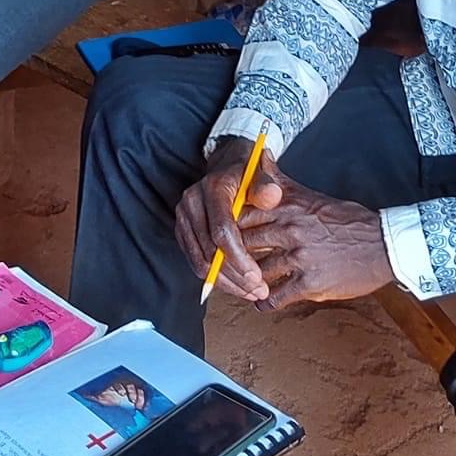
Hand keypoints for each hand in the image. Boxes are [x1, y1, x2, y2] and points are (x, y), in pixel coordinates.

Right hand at [174, 138, 283, 302]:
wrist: (228, 163)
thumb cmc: (249, 170)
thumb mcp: (262, 172)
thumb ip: (267, 185)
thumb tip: (272, 196)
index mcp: (213, 188)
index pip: (221, 231)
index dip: (238, 258)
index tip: (256, 277)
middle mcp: (192, 202)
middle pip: (209, 251)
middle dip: (235, 277)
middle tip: (259, 291)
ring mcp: (184, 217)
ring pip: (200, 262)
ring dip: (226, 283)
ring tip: (251, 292)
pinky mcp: (183, 230)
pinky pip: (196, 261)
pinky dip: (215, 278)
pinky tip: (236, 284)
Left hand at [236, 176, 392, 309]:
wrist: (381, 245)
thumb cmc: (347, 220)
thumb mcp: (310, 194)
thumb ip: (281, 180)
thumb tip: (261, 154)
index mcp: (289, 205)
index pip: (243, 214)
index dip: (228, 227)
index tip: (222, 236)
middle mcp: (290, 228)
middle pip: (244, 243)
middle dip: (232, 256)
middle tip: (224, 265)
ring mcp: (298, 256)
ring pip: (256, 271)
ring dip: (247, 281)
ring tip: (242, 285)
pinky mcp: (309, 283)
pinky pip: (276, 296)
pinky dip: (264, 303)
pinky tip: (262, 303)